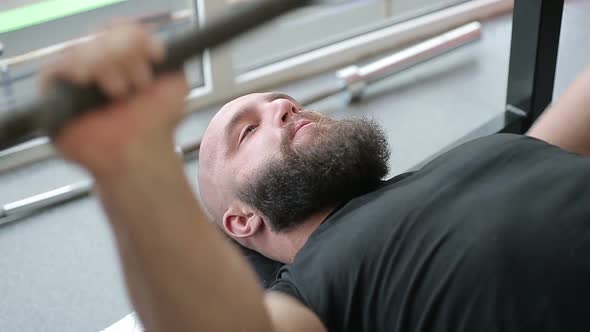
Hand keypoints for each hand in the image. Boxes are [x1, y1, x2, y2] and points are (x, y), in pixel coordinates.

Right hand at [41, 24, 188, 177]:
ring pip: (82, 49)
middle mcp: (101, 63)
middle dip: (124, 54)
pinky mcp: (56, 93)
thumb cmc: (154, 126)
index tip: (157, 55)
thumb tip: (159, 49)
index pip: (124, 32)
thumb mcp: (175, 90)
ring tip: (119, 92)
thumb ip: (172, 65)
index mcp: (127, 59)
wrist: (140, 157)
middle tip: (139, 82)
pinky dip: (73, 68)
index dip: (136, 39)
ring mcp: (77, 76)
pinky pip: (56, 68)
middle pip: (103, 37)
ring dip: (104, 65)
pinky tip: (87, 79)